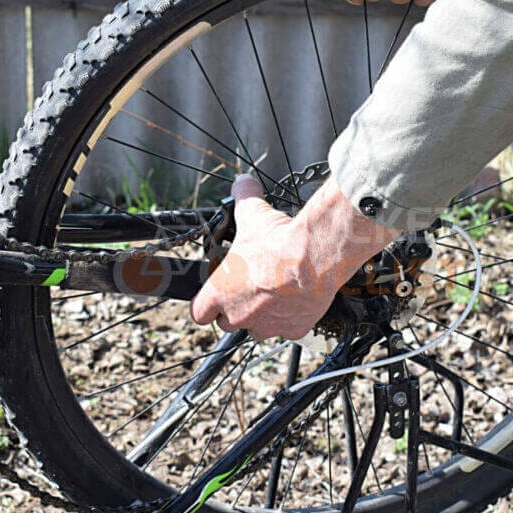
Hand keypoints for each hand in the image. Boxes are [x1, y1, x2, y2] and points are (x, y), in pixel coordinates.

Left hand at [190, 174, 398, 340]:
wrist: (313, 257)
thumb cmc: (278, 240)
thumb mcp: (253, 214)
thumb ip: (243, 197)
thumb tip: (243, 182)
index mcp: (220, 292)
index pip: (199, 313)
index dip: (206, 305)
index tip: (214, 297)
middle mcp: (239, 315)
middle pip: (227, 324)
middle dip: (236, 311)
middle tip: (249, 291)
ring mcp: (266, 326)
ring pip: (257, 331)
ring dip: (262, 318)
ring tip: (274, 297)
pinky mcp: (293, 330)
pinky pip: (288, 330)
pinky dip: (291, 320)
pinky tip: (298, 302)